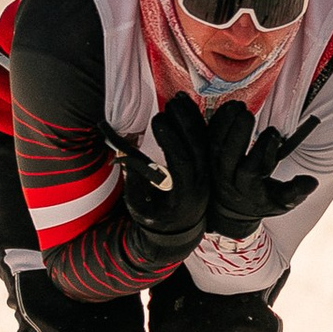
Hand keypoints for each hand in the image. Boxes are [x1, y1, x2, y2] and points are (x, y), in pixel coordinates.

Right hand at [119, 91, 213, 257]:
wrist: (178, 232)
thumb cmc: (153, 218)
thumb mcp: (139, 207)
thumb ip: (134, 183)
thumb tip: (126, 157)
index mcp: (184, 195)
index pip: (182, 163)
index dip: (172, 141)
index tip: (157, 121)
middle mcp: (200, 183)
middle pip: (197, 148)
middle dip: (185, 123)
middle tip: (171, 102)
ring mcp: (206, 173)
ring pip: (204, 142)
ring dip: (192, 118)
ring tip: (179, 98)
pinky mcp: (206, 165)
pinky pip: (206, 141)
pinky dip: (198, 122)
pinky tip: (188, 105)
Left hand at [202, 106, 318, 239]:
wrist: (234, 210)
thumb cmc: (262, 201)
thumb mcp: (282, 202)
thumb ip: (296, 191)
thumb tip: (311, 182)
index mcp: (247, 189)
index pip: (250, 171)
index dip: (261, 152)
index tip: (274, 133)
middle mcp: (228, 178)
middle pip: (228, 156)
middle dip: (237, 134)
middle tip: (247, 114)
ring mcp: (215, 167)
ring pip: (216, 144)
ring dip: (225, 123)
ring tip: (238, 106)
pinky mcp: (210, 155)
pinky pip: (209, 137)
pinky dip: (217, 121)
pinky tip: (228, 107)